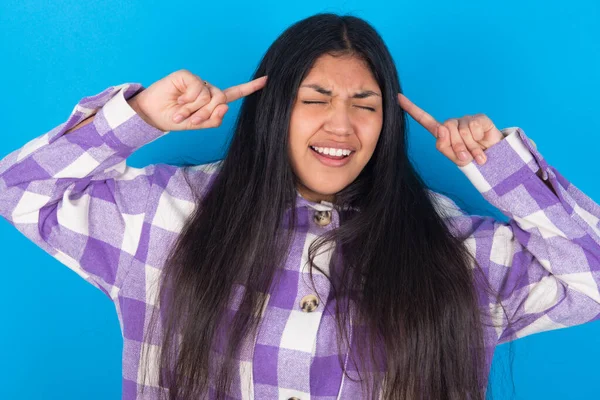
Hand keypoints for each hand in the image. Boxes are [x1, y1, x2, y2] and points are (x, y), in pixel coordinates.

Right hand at [128, 69, 267, 131]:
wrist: (152, 114)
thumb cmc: (174, 120)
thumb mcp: (196, 125)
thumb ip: (212, 119)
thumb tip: (226, 105)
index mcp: (213, 101)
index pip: (235, 94)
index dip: (250, 87)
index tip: (266, 80)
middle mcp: (208, 89)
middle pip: (221, 99)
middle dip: (205, 113)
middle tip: (190, 120)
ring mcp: (198, 81)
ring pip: (209, 96)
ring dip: (195, 109)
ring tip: (181, 112)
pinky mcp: (187, 75)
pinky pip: (198, 89)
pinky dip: (188, 100)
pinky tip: (178, 101)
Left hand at [397, 93, 504, 165]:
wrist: (495, 160)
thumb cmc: (471, 159)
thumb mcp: (455, 159)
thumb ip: (445, 147)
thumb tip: (441, 129)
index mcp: (442, 133)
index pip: (424, 120)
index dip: (412, 109)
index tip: (398, 97)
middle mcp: (452, 124)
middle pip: (446, 131)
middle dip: (457, 148)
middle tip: (467, 157)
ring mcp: (465, 119)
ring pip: (461, 132)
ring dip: (470, 147)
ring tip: (477, 154)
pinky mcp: (480, 118)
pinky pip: (474, 128)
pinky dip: (479, 140)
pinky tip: (483, 142)